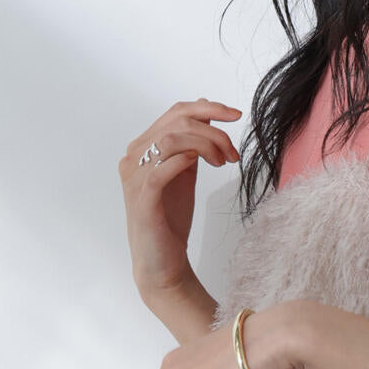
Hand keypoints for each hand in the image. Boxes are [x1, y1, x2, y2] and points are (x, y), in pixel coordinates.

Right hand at [119, 97, 242, 296]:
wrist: (162, 262)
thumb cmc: (171, 218)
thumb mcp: (185, 172)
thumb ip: (191, 142)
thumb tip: (205, 106)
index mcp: (142, 147)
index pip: (176, 112)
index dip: (208, 108)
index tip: (235, 116)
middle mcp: (133, 158)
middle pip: (176, 121)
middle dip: (213, 131)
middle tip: (232, 153)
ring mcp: (134, 178)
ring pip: (170, 140)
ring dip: (205, 145)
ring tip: (223, 162)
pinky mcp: (141, 199)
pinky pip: (161, 170)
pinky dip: (184, 160)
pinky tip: (202, 164)